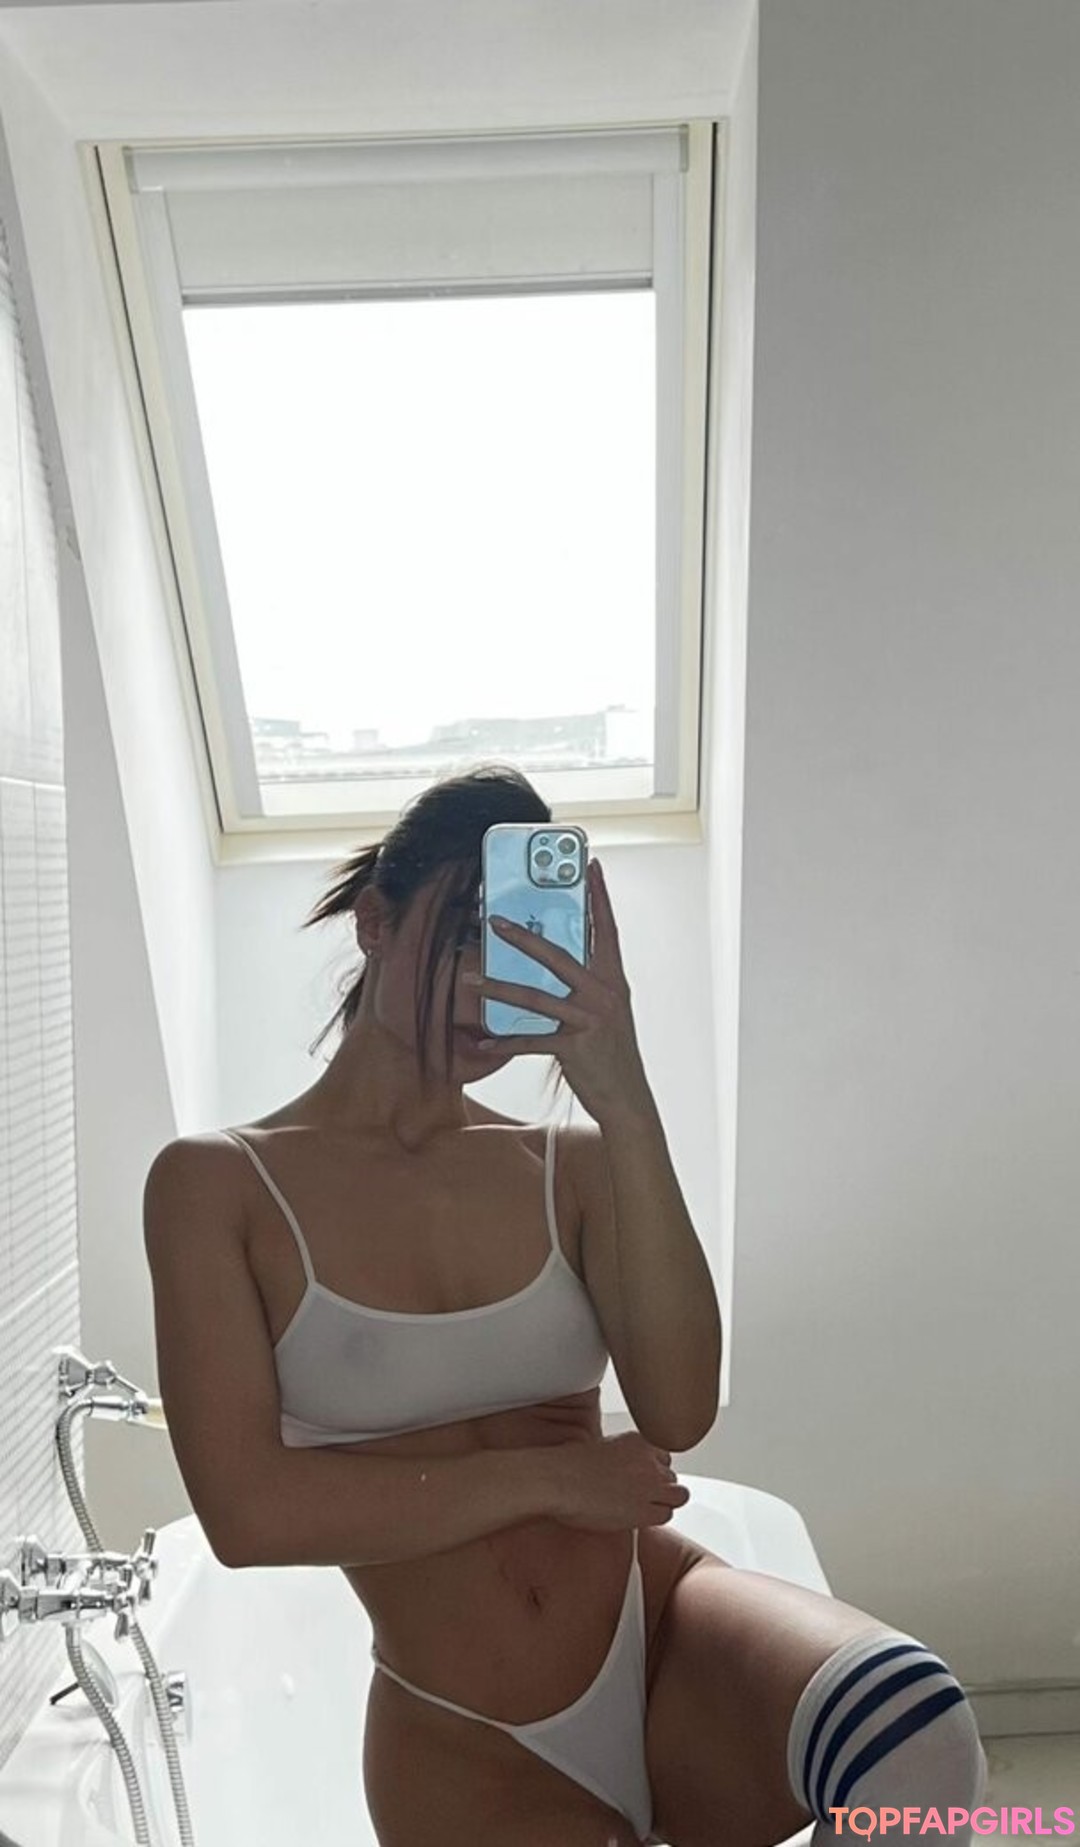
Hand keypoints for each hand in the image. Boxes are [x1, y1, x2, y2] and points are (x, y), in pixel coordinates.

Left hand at [464, 859, 652, 1123]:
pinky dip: (505, 1042)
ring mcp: (589, 1020)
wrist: (627, 1097)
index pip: (607, 930)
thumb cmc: (613, 1052)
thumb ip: (586, 985)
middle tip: (494, 921)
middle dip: (524, 938)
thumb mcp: (607, 1011)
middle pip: (559, 957)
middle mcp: (604, 994)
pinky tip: (484, 1042)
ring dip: (498, 989)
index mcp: (613, 981)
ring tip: (470, 980)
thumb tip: (553, 961)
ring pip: (536, 998)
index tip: (591, 866)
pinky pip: (531, 1041)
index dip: (599, 897)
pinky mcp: (574, 1047)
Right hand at [545, 1432, 690, 1533]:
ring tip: (645, 1509)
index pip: (665, 1456)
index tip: (645, 1479)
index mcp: (638, 1441)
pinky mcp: (645, 1508)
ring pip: (678, 1495)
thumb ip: (620, 1455)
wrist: (559, 1479)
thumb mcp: (600, 1448)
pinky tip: (638, 1518)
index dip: (656, 1471)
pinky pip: (666, 1515)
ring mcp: (650, 1484)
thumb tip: (620, 1467)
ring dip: (664, 1502)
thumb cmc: (568, 1466)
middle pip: (673, 1477)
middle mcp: (649, 1460)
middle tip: (644, 1497)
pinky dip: (655, 1517)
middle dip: (661, 1488)